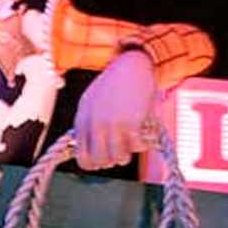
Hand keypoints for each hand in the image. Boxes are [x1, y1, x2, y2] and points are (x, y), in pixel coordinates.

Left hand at [73, 49, 157, 169]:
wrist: (132, 64)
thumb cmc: (115, 85)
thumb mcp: (92, 104)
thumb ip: (88, 127)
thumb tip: (87, 153)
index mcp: (82, 120)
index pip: (83, 159)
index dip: (97, 163)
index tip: (106, 156)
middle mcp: (94, 123)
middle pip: (101, 162)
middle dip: (113, 160)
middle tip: (122, 148)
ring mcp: (111, 124)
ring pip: (119, 158)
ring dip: (129, 151)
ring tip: (133, 137)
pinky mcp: (130, 123)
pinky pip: (137, 147)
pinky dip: (144, 143)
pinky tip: (144, 131)